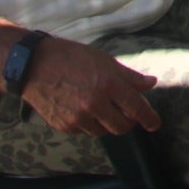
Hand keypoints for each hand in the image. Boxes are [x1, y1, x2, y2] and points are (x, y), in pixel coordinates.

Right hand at [20, 36, 160, 136]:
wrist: (34, 65)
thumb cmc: (71, 57)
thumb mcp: (104, 60)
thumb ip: (129, 76)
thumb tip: (151, 84)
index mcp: (107, 84)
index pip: (136, 107)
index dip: (149, 118)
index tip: (155, 124)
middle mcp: (94, 103)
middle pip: (122, 126)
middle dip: (129, 122)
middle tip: (127, 114)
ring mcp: (78, 117)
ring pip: (103, 131)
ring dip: (108, 123)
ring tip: (101, 107)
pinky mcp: (64, 126)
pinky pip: (85, 131)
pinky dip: (90, 124)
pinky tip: (83, 109)